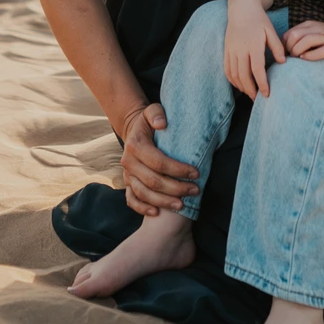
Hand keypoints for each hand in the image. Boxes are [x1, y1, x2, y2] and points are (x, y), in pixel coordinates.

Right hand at [119, 102, 197, 216]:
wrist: (134, 130)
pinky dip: (142, 209)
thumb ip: (156, 113)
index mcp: (136, 145)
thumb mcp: (152, 110)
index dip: (178, 170)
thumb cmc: (149, 121)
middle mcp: (128, 162)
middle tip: (195, 190)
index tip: (196, 173)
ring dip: (164, 201)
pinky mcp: (127, 184)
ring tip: (182, 205)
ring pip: (143, 194)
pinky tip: (157, 213)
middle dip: (176, 188)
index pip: (159, 162)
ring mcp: (127, 175)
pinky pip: (131, 200)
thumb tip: (162, 124)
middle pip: (152, 181)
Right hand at [224, 0, 285, 99]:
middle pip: (243, 75)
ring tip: (250, 94)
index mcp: (253, 44)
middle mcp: (240, 49)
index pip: (257, 69)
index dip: (262, 83)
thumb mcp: (271, 30)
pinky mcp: (226, 50)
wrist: (241, 8)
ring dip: (241, 87)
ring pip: (234, 74)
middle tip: (258, 99)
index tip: (267, 94)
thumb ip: (277, 46)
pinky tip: (239, 85)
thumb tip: (283, 62)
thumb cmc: (259, 20)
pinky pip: (227, 69)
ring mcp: (231, 50)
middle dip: (251, 90)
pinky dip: (232, 80)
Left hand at [283, 20, 323, 60]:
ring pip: (306, 40)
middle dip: (290, 48)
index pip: (290, 33)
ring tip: (298, 58)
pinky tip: (305, 59)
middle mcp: (317, 29)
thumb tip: (283, 50)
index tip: (287, 53)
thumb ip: (299, 37)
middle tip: (292, 57)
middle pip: (295, 35)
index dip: (284, 45)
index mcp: (309, 25)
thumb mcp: (312, 33)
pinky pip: (320, 51)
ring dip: (297, 51)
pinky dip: (310, 55)